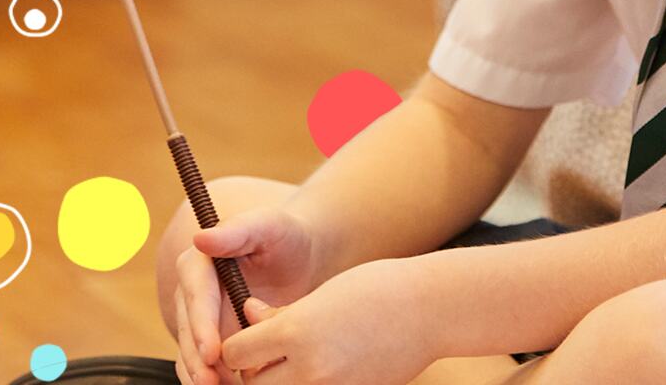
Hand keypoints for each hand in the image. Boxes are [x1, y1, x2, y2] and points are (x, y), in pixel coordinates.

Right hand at [173, 205, 320, 384]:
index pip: (196, 296)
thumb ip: (238, 229)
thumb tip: (200, 237)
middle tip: (212, 383)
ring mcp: (198, 318)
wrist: (298, 258)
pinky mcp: (209, 337)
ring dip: (200, 375)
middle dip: (199, 360)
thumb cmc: (286, 236)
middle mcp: (190, 292)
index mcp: (198, 262)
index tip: (212, 352)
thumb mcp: (269, 225)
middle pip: (189, 331)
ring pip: (190, 353)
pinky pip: (203, 364)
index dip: (202, 326)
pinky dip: (211, 380)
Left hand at [220, 258, 439, 384]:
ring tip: (298, 362)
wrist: (431, 309)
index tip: (251, 338)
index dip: (238, 347)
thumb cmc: (378, 289)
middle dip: (254, 372)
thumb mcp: (324, 293)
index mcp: (296, 330)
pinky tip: (328, 367)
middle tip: (271, 355)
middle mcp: (308, 367)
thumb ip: (282, 313)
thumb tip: (249, 317)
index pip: (234, 354)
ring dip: (280, 382)